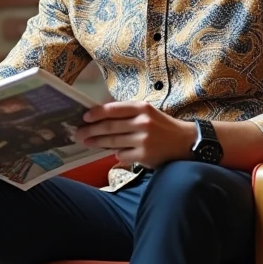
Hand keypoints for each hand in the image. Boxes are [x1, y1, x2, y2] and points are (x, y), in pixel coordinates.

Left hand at [73, 101, 191, 168]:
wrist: (185, 142)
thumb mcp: (148, 113)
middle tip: (78, 133)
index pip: (113, 109)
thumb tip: (100, 118)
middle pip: (109, 127)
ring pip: (112, 141)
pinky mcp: (144, 155)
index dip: (96, 113)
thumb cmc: (162, 126)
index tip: (85, 117)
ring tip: (87, 142)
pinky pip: (121, 155)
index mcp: (142, 108)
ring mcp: (143, 140)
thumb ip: (127, 114)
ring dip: (97, 142)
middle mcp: (142, 122)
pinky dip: (117, 153)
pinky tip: (115, 151)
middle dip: (90, 130)